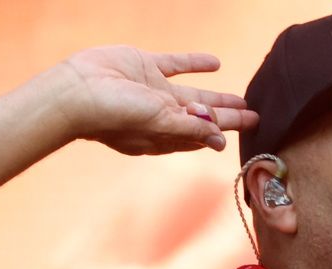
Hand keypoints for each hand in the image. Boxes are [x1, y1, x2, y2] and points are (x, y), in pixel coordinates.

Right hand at [56, 46, 256, 154]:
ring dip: (217, 97)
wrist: (77, 90)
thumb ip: (191, 129)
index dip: (223, 133)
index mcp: (163, 134)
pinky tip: (215, 64)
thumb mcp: (159, 124)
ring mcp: (152, 90)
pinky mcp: (144, 66)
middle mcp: (160, 115)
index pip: (201, 136)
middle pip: (203, 117)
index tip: (248, 132)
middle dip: (228, 118)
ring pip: (193, 94)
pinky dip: (195, 64)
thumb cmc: (114, 115)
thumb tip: (219, 141)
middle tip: (254, 118)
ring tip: (241, 99)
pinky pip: (175, 64)